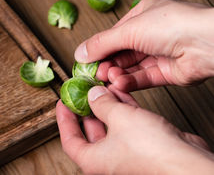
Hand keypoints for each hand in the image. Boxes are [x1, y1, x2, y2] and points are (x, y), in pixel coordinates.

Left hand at [56, 86, 213, 174]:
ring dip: (108, 104)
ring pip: (111, 124)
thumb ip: (102, 104)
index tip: (63, 103)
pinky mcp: (143, 145)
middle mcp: (108, 158)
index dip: (64, 120)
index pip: (70, 140)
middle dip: (88, 107)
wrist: (186, 163)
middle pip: (91, 130)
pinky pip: (128, 123)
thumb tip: (93, 95)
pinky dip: (124, 108)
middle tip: (84, 90)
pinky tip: (122, 92)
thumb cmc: (151, 151)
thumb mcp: (119, 118)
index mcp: (94, 160)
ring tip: (103, 86)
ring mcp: (126, 152)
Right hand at [74, 0, 213, 91]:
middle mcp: (152, 33)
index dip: (99, 47)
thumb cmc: (173, 24)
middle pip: (122, 51)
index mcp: (143, 14)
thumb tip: (80, 52)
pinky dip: (130, 82)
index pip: (114, 33)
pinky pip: (144, 77)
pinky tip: (119, 84)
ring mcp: (160, 52)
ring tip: (107, 79)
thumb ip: (102, 43)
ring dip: (117, 73)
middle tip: (95, 73)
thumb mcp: (129, 30)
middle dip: (107, 63)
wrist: (208, 43)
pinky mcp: (168, 71)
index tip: (85, 60)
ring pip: (131, 66)